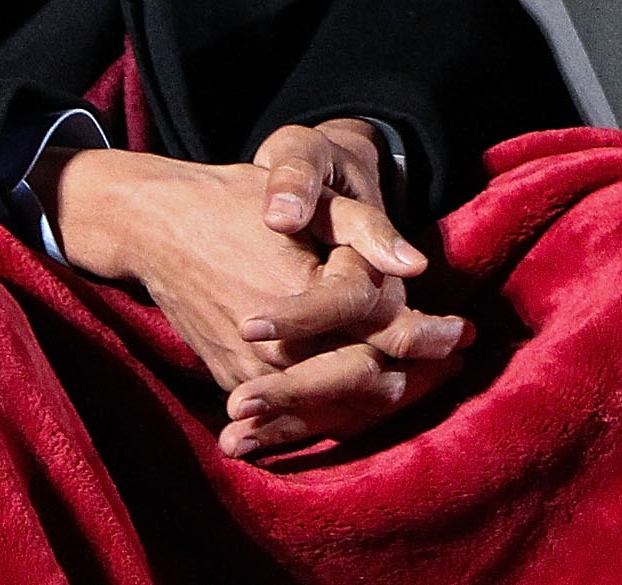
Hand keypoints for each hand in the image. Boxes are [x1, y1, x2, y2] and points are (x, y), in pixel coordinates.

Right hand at [36, 136, 471, 457]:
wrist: (158, 226)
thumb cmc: (238, 202)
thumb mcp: (311, 201)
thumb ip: (369, 232)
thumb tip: (417, 266)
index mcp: (313, 294)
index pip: (389, 333)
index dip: (431, 337)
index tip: (463, 335)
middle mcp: (285, 344)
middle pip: (370, 383)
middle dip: (417, 378)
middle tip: (450, 366)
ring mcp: (255, 371)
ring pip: (335, 410)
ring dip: (380, 402)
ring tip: (417, 385)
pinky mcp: (232, 381)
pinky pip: (292, 420)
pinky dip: (331, 417)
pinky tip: (358, 405)